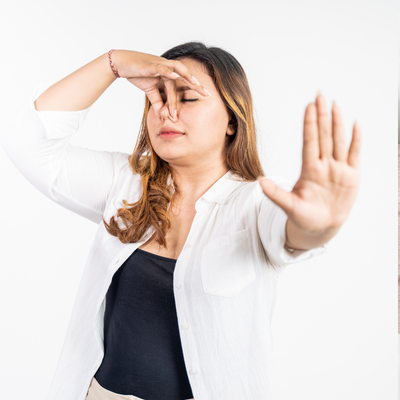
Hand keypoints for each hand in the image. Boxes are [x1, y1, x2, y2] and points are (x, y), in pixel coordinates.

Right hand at [111, 50, 208, 120]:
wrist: (121, 63)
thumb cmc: (137, 74)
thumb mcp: (149, 91)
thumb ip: (157, 102)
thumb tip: (163, 115)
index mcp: (168, 75)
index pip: (177, 90)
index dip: (178, 103)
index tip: (184, 114)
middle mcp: (168, 68)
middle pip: (185, 78)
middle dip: (196, 86)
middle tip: (208, 95)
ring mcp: (161, 64)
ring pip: (177, 70)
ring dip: (187, 77)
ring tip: (196, 83)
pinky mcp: (151, 64)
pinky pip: (162, 67)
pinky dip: (169, 71)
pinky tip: (175, 75)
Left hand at [258, 93, 361, 235]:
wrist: (320, 228)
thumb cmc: (303, 217)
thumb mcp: (289, 206)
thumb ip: (276, 195)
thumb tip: (260, 182)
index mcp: (309, 170)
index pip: (310, 142)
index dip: (310, 125)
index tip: (308, 107)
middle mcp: (324, 165)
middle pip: (324, 136)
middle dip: (322, 115)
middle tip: (320, 94)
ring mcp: (338, 169)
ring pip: (339, 141)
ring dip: (338, 123)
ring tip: (335, 104)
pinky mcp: (352, 176)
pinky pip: (354, 154)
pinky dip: (356, 140)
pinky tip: (355, 124)